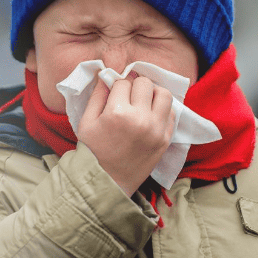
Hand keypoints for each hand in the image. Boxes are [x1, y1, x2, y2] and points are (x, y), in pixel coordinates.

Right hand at [77, 74, 175, 195]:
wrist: (107, 183)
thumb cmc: (92, 151)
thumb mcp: (86, 121)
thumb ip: (97, 94)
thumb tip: (107, 74)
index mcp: (117, 112)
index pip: (123, 81)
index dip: (117, 85)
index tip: (114, 94)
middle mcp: (140, 118)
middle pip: (145, 83)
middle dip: (135, 85)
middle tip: (128, 96)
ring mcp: (156, 130)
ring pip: (164, 94)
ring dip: (153, 93)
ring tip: (143, 101)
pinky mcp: (166, 139)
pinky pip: (171, 113)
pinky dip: (162, 110)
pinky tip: (150, 115)